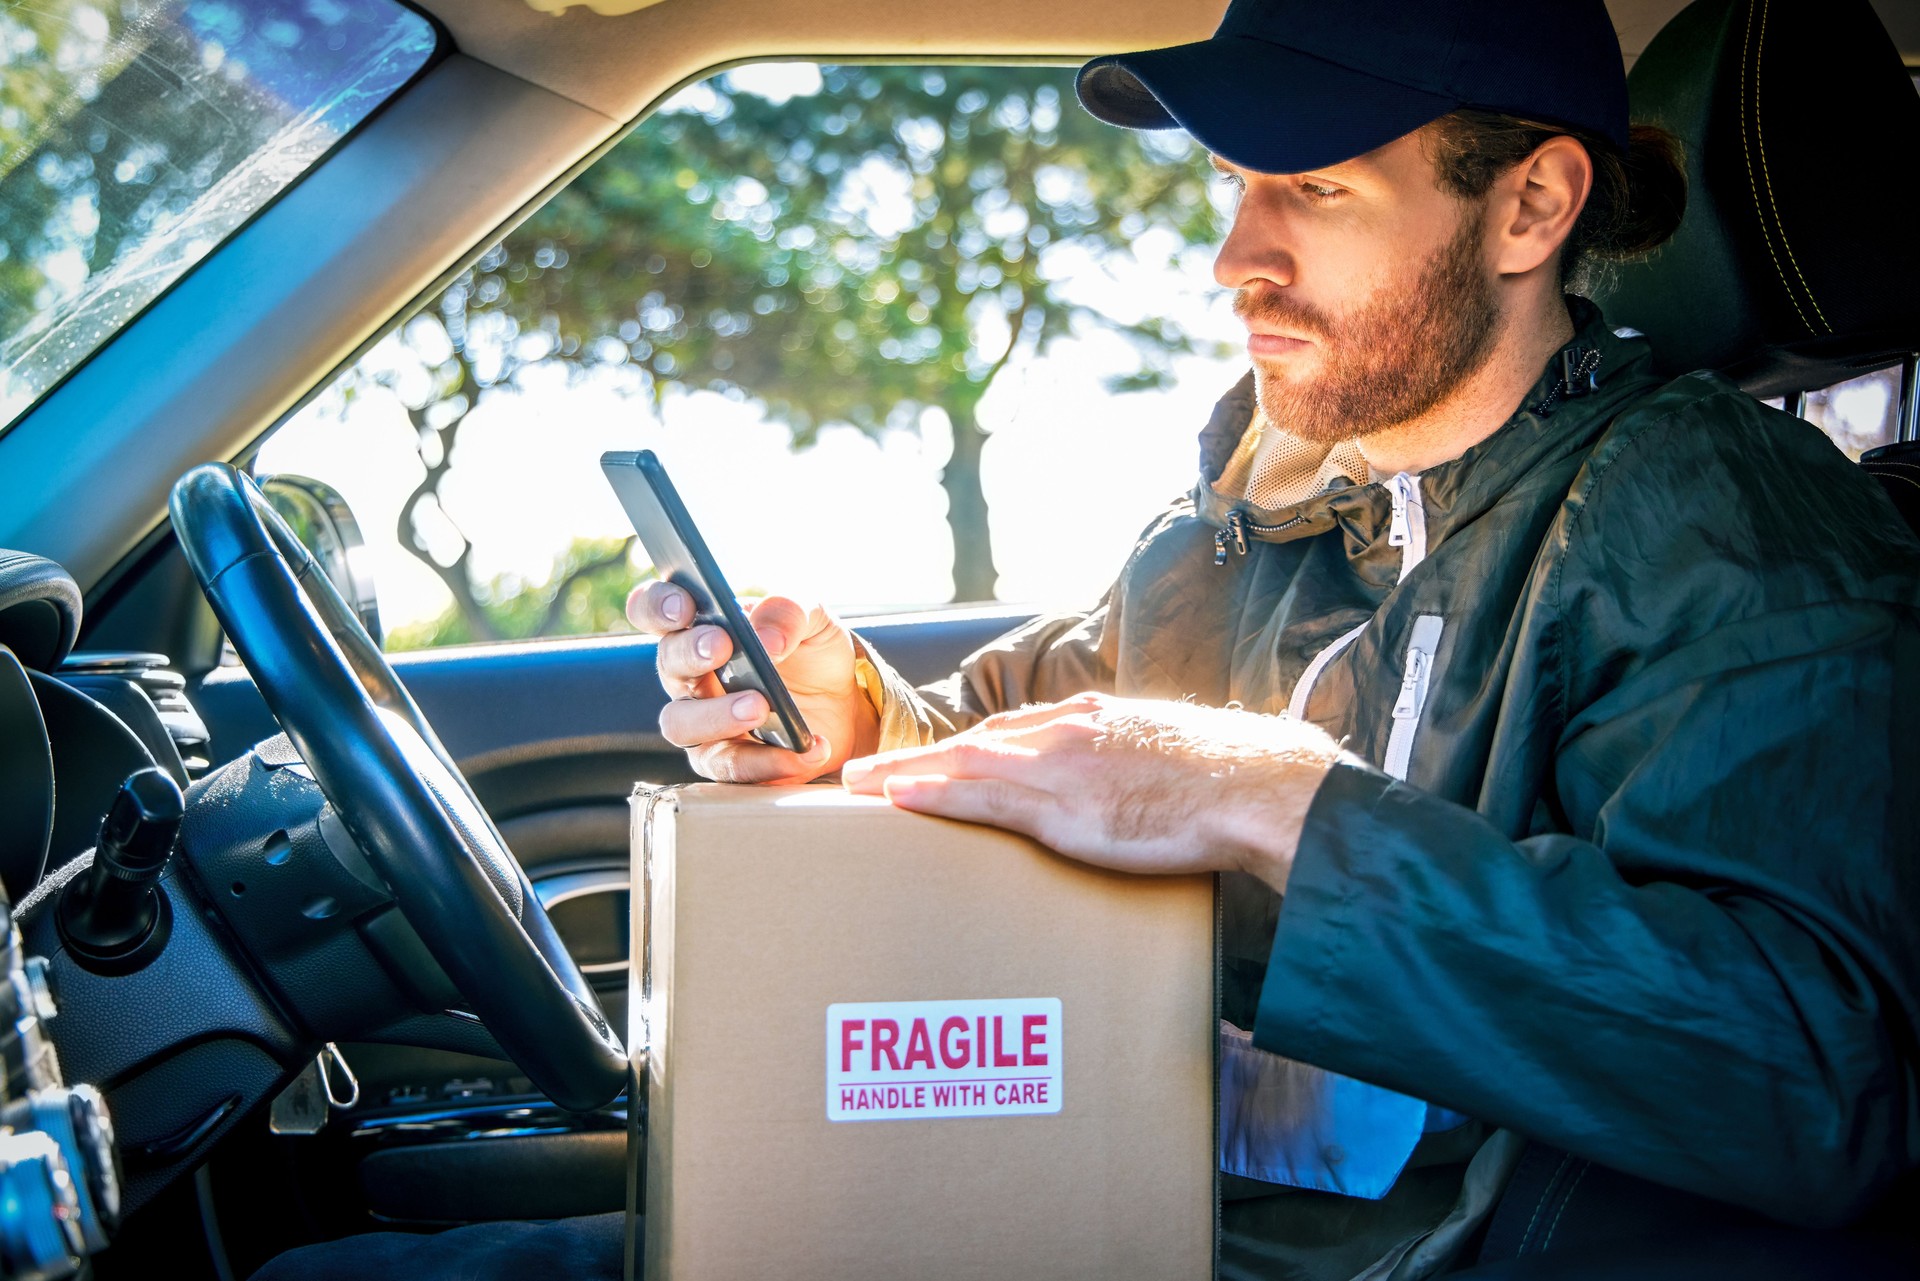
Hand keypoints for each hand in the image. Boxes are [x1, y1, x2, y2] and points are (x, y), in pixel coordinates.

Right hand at [626, 581, 879, 783]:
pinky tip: (806, 746)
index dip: (657, 605)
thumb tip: (766, 641)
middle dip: (691, 653)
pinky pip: (732, 767)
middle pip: (667, 664)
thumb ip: (788, 612)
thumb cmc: (813, 651)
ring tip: (759, 707)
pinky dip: (770, 760)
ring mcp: (702, 722)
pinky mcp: (727, 762)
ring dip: (716, 715)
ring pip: (680, 724)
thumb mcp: (812, 617)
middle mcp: (690, 675)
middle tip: (723, 647)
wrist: (845, 701)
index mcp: (700, 627)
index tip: (684, 605)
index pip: (653, 610)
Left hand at [840, 692, 1341, 890]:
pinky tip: (897, 797)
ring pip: (963, 763)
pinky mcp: (1066, 806)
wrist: (1261, 785)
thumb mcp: (1167, 758)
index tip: (925, 764)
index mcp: (1093, 722)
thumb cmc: (1229, 782)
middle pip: (974, 742)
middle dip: (915, 758)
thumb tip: (1123, 793)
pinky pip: (984, 797)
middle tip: (859, 775)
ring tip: (854, 787)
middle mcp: (1067, 734)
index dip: (962, 749)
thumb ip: (1131, 767)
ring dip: (904, 772)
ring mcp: (1062, 766)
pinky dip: (936, 792)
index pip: (1010, 732)